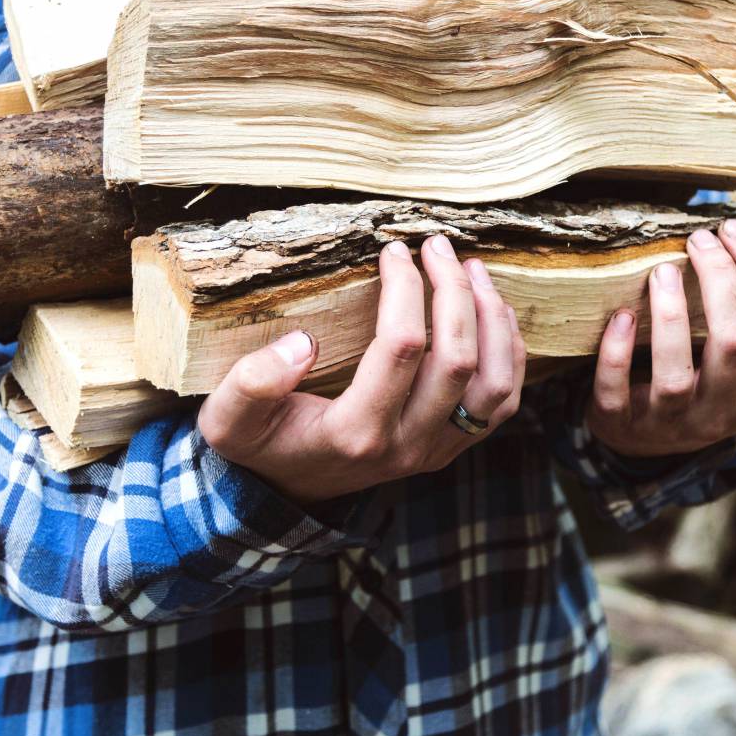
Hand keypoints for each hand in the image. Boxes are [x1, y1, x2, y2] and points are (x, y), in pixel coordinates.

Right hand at [197, 236, 524, 503]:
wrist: (288, 491)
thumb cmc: (261, 443)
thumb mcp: (228, 419)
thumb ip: (251, 383)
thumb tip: (301, 343)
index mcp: (355, 432)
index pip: (402, 348)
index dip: (405, 289)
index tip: (393, 250)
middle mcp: (407, 445)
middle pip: (457, 360)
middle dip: (454, 291)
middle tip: (438, 245)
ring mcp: (436, 449)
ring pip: (492, 383)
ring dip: (491, 319)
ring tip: (473, 269)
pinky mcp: (453, 445)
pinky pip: (503, 400)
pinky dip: (507, 351)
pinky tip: (492, 310)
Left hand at [587, 218, 735, 456]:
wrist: (662, 436)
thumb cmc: (730, 378)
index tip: (734, 230)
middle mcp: (725, 413)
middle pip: (733, 342)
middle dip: (719, 279)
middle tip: (699, 238)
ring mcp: (672, 424)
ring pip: (675, 376)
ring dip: (669, 315)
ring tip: (662, 270)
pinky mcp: (624, 426)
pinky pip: (616, 395)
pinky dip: (617, 354)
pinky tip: (622, 317)